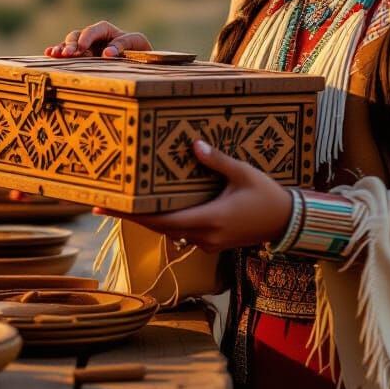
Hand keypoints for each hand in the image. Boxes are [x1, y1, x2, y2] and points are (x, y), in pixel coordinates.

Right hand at [44, 20, 151, 58]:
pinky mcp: (82, 57)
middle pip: (77, 35)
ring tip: (54, 54)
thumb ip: (122, 44)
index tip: (81, 49)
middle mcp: (92, 36)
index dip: (86, 38)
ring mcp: (86, 47)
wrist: (141, 59)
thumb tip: (107, 54)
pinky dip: (58, 52)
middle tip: (67, 54)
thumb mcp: (136, 42)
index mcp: (105, 29)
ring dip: (62, 48)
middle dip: (71, 44)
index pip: (93, 30)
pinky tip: (49, 54)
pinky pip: (68, 53)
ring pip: (70, 44)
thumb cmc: (139, 47)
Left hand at [92, 140, 292, 252]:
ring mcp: (207, 243)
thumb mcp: (243, 173)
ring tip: (124, 206)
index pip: (160, 220)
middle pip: (158, 227)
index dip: (131, 215)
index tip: (106, 208)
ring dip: (148, 219)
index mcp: (209, 220)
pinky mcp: (212, 243)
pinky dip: (167, 221)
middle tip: (101, 206)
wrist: (288, 222)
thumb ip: (216, 161)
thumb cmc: (267, 195)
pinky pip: (183, 232)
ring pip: (170, 231)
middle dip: (130, 216)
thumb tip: (193, 145)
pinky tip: (157, 208)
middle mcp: (204, 236)